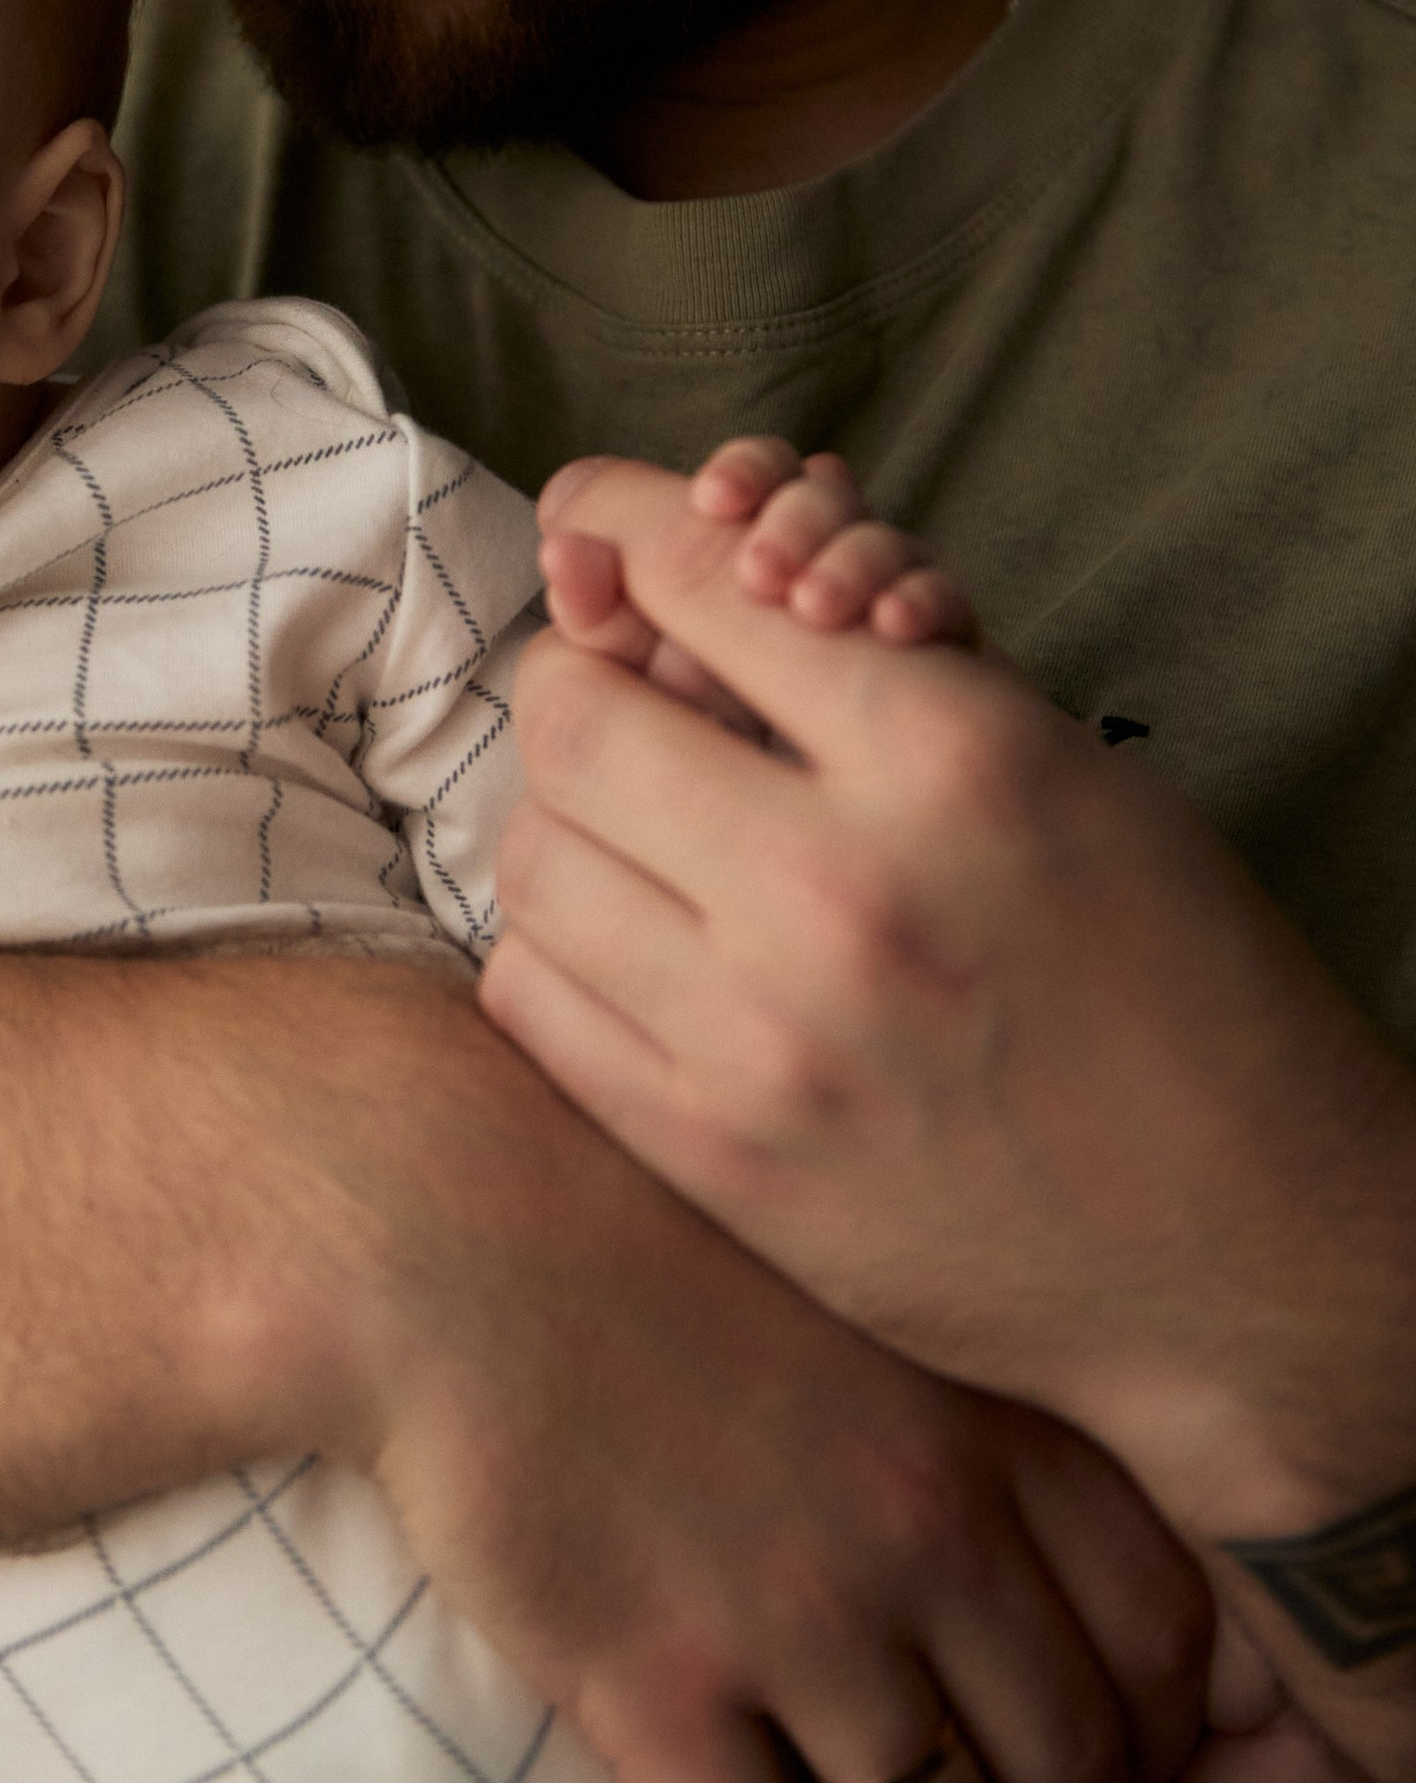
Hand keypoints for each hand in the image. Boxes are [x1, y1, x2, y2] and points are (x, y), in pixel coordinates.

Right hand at [327, 1043, 1208, 1782]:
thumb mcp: (833, 1272)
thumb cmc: (617, 1223)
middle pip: (1070, 1762)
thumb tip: (983, 1494)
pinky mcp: (657, 1684)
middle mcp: (926, 1528)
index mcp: (977, 1418)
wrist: (442, 1225)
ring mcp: (797, 1613)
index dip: (1162, 1734)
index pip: (1155, 1623)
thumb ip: (933, 1382)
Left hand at [480, 455, 1415, 1551]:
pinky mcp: (714, 1161)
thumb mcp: (1073, 774)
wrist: (1248, 1252)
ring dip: (567, 819)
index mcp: (953, 758)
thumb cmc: (1183, 985)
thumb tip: (690, 592)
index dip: (624, 530)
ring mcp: (758, 1040)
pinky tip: (629, 945)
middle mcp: (837, 890)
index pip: (696, 580)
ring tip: (635, 831)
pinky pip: (536, 1004)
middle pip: (572, 717)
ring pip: (532, 857)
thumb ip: (884, 682)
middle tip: (619, 698)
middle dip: (582, 680)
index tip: (599, 532)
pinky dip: (562, 950)